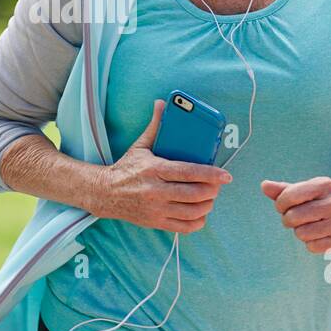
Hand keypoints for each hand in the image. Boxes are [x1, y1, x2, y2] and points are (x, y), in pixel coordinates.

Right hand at [92, 99, 232, 232]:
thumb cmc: (127, 168)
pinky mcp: (156, 222)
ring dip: (207, 205)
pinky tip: (200, 213)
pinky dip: (197, 221)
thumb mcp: (140, 146)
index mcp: (155, 169)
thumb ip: (155, 126)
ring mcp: (156, 209)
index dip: (210, 174)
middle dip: (212, 190)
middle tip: (217, 185)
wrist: (105, 193)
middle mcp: (156, 191)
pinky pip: (184, 227)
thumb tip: (161, 103)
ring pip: (192, 212)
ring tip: (210, 197)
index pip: (188, 172)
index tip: (226, 175)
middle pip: (194, 194)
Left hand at [260, 176, 330, 253]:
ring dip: (301, 232)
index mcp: (324, 185)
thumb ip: (285, 189)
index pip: (288, 196)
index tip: (286, 206)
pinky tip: (321, 236)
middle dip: (289, 220)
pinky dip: (311, 243)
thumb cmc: (325, 203)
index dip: (280, 204)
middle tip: (298, 219)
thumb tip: (264, 185)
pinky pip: (311, 247)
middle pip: (292, 217)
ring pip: (301, 234)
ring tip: (311, 227)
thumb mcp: (308, 191)